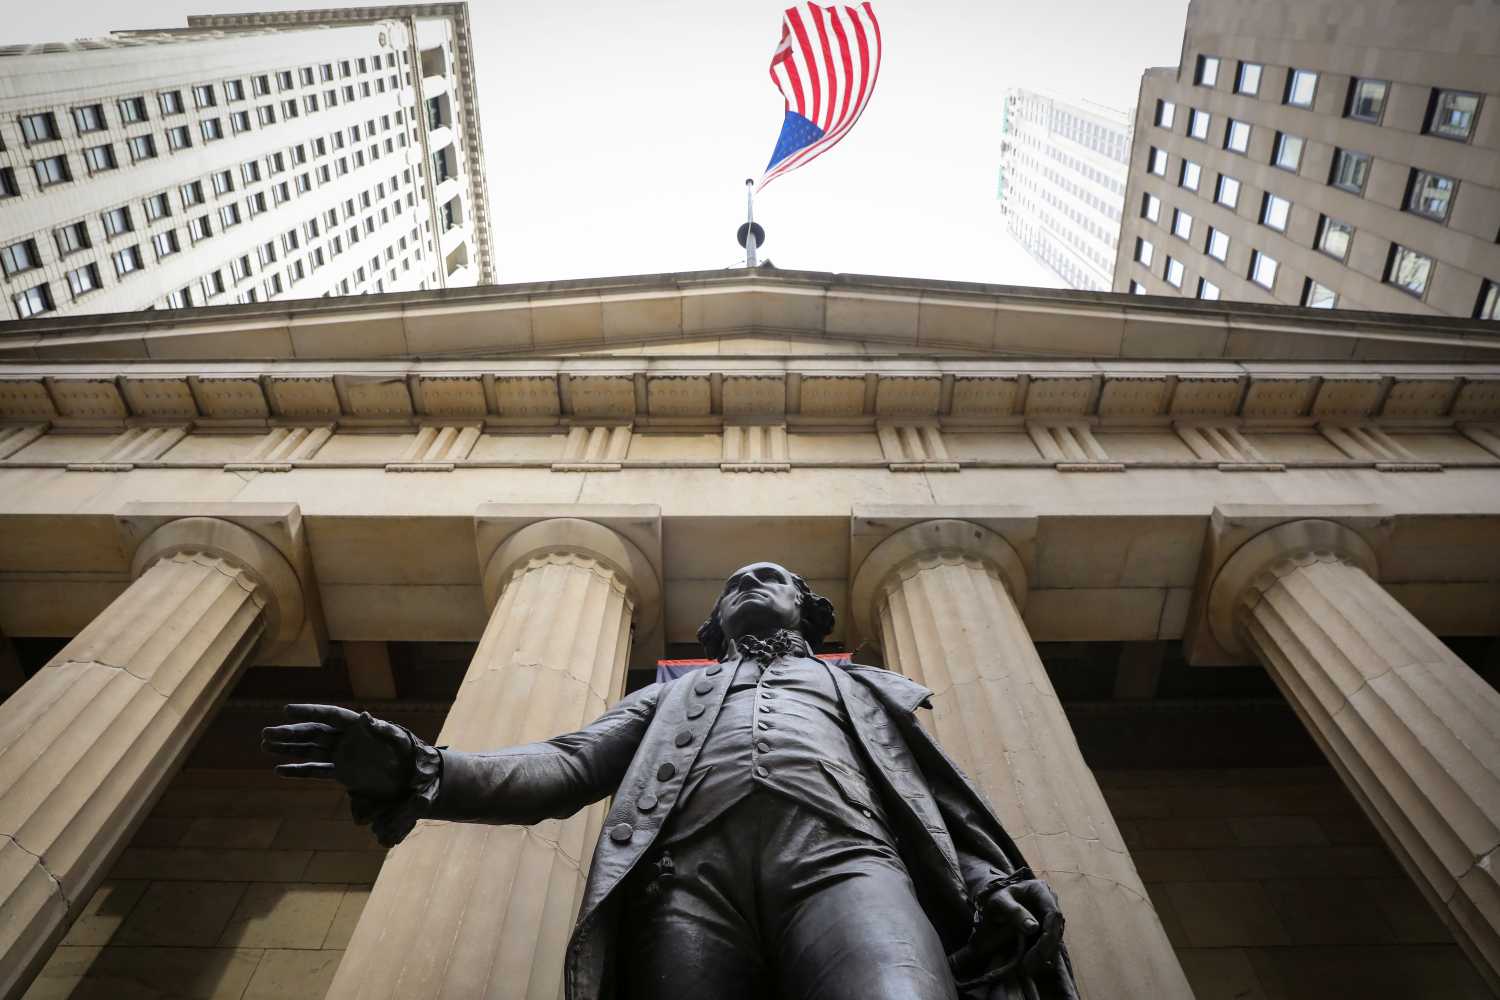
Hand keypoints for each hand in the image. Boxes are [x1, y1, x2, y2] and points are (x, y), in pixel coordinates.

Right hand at [261, 704, 414, 800]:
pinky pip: (317, 770)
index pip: (330, 715)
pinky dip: (299, 770)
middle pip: (314, 732)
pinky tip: (279, 769)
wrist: (416, 780)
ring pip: (311, 750)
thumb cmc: (411, 756)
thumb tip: (365, 716)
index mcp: (360, 726)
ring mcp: (344, 755)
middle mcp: (348, 738)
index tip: (286, 710)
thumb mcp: (398, 741)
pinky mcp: (343, 773)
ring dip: (289, 748)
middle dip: (291, 732)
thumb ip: (382, 730)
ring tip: (265, 745)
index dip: (309, 711)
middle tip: (266, 733)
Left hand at [983, 878, 1064, 975]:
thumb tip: (1034, 928)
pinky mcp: (1047, 926)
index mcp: (1040, 890)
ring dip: (1044, 954)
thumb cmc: (996, 898)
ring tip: (1027, 967)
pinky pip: (1049, 941)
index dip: (1048, 935)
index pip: (1053, 914)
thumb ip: (1014, 912)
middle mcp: (1050, 901)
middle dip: (1045, 949)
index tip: (1038, 952)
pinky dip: (1041, 953)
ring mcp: (1050, 914)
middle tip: (1029, 966)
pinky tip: (1031, 963)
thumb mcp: (999, 901)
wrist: (995, 899)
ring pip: (1055, 938)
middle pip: (1056, 928)